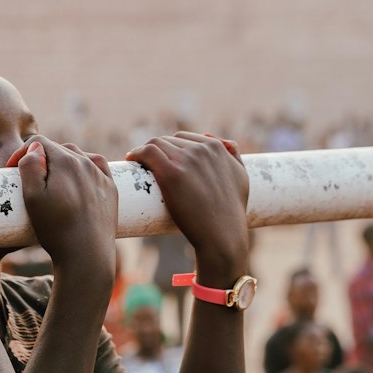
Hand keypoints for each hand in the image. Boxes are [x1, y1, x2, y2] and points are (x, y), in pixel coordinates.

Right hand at [8, 138, 116, 281]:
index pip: (38, 142)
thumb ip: (30, 167)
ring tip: (51, 181)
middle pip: (58, 149)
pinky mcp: (111, 190)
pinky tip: (78, 180)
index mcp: (66, 161)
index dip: (20, 153)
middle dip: (41, 159)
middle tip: (28, 179)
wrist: (88, 256)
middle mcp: (87, 163)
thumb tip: (35, 148)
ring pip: (78, 157)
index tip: (10, 171)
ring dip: (62, 163)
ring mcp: (101, 176)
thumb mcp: (32, 198)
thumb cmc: (56, 229)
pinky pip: (97, 169)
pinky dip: (84, 169)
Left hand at [126, 133, 248, 277]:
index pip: (184, 138)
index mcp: (216, 147)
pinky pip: (147, 152)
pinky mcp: (171, 173)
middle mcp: (201, 149)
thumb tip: (225, 142)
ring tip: (137, 162)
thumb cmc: (231, 210)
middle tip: (146, 162)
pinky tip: (131, 159)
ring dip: (144, 151)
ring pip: (156, 143)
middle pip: (169, 140)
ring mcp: (186, 159)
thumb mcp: (241, 176)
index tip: (161, 157)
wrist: (223, 234)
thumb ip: (234, 156)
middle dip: (158, 151)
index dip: (170, 147)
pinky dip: (136, 153)